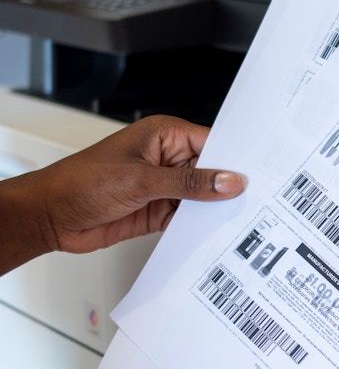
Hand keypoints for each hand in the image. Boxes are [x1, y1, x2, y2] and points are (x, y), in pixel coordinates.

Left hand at [0, 115, 243, 273]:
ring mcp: (164, 186)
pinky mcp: (159, 210)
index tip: (258, 175)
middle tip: (256, 201)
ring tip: (241, 219)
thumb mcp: (141, 181)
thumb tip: (228, 181)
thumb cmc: (80, 183)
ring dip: (215, 209)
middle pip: (212, 172)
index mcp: (165, 135)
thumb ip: (188, 183)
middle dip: (229, 187)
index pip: (213, 143)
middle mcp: (168, 158)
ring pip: (202, 197)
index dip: (235, 159)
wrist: (49, 216)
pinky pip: (188, 218)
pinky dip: (200, 227)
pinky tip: (214, 233)